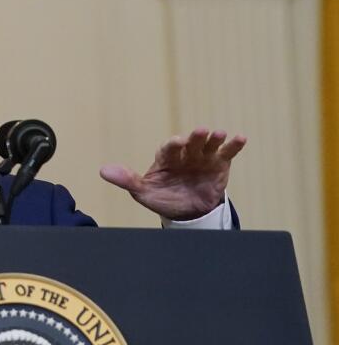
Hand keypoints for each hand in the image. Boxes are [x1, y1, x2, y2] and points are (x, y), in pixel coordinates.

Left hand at [99, 128, 245, 220]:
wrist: (187, 213)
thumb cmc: (162, 197)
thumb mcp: (143, 192)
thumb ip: (127, 180)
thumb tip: (103, 171)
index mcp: (166, 158)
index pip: (168, 149)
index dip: (173, 145)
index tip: (176, 143)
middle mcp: (185, 154)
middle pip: (190, 143)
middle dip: (195, 138)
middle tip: (200, 132)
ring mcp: (203, 157)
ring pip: (209, 145)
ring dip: (214, 138)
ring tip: (220, 133)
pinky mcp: (219, 164)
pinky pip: (227, 153)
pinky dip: (234, 145)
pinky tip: (240, 138)